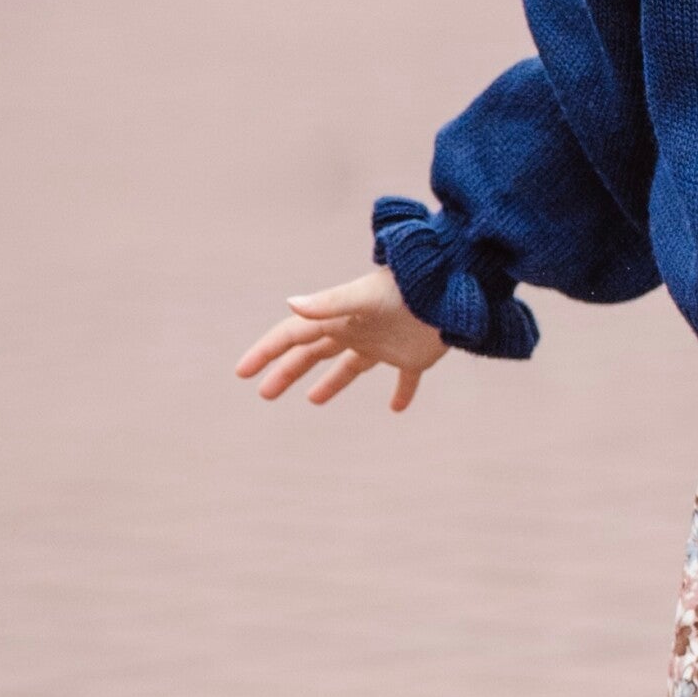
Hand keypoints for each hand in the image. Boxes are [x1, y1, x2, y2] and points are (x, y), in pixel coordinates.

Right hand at [234, 268, 446, 409]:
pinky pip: (406, 380)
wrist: (454, 286)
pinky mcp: (414, 355)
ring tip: (314, 400)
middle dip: (288, 371)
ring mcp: (385, 343)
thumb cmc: (407, 288)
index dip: (267, 352)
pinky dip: (402, 393)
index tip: (243, 372)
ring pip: (351, 366)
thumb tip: (290, 304)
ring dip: (331, 382)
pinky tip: (396, 409)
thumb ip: (328, 303)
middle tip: (265, 393)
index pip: (294, 336)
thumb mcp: (364, 296)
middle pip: (314, 353)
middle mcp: (358, 330)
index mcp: (340, 317)